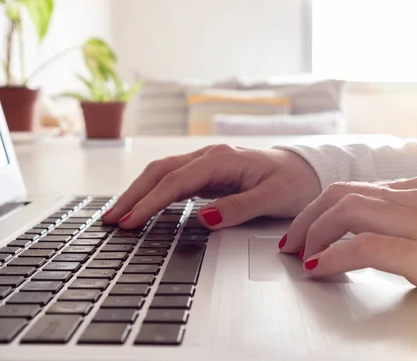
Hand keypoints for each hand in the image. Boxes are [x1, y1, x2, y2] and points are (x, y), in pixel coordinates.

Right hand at [102, 144, 320, 229]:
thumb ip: (238, 207)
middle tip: (110, 219)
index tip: (130, 221)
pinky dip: (153, 193)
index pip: (175, 182)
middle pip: (160, 172)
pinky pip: (173, 181)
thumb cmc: (293, 183)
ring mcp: (206, 164)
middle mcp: (209, 157)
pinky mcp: (207, 174)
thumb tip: (203, 217)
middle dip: (133, 195)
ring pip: (162, 174)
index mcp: (221, 160)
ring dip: (138, 193)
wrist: (306, 171)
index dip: (150, 202)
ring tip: (118, 215)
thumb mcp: (273, 198)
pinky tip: (143, 207)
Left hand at [280, 174, 416, 330]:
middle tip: (290, 240)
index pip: (359, 188)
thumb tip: (391, 239)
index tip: (307, 226)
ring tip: (299, 254)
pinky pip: (363, 247)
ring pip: (346, 210)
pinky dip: (331, 256)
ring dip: (312, 232)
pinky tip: (318, 268)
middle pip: (343, 194)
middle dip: (308, 216)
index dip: (323, 207)